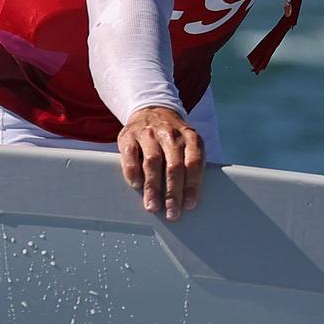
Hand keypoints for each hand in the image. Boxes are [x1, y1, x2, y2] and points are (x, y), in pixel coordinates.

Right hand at [118, 105, 204, 220]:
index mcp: (190, 137)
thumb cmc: (172, 138)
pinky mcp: (129, 135)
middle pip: (174, 166)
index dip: (192, 185)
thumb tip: (188, 199)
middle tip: (171, 213)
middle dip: (172, 193)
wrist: (151, 110)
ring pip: (153, 162)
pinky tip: (136, 185)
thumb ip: (189, 166)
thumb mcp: (187, 145)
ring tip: (153, 206)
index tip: (189, 205)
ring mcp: (149, 133)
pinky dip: (133, 171)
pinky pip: (130, 154)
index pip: (193, 163)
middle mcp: (170, 134)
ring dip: (153, 187)